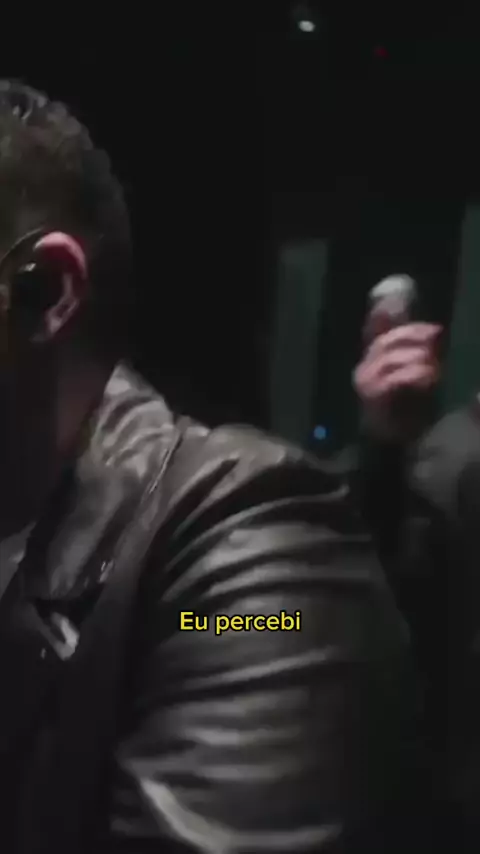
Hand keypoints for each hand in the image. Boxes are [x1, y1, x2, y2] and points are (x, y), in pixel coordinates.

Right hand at [353, 322, 441, 440]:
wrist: (387, 442)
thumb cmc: (400, 411)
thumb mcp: (407, 377)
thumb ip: (410, 357)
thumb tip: (426, 335)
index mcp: (368, 363)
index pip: (386, 337)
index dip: (410, 330)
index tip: (433, 330)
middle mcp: (362, 370)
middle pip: (384, 343)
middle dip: (412, 338)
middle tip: (433, 343)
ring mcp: (365, 384)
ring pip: (389, 360)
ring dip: (415, 358)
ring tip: (432, 365)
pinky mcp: (373, 397)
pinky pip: (393, 379)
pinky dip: (413, 375)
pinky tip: (428, 377)